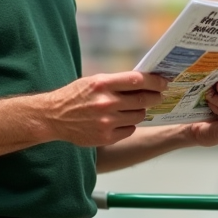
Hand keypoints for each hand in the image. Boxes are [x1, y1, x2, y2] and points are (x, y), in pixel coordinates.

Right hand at [45, 72, 167, 146]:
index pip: (137, 80)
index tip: (164, 82)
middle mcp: (105, 102)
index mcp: (102, 83)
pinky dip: (129, 125)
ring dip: (140, 111)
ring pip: (138, 116)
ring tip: (134, 108)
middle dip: (154, 97)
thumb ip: (117, 82)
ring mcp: (106, 122)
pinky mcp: (105, 137)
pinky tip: (121, 120)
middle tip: (159, 96)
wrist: (53, 117)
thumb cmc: (75, 96)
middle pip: (142, 100)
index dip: (155, 81)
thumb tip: (144, 82)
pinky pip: (129, 130)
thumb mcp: (94, 81)